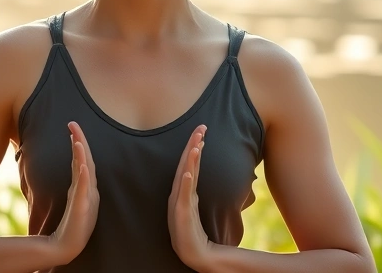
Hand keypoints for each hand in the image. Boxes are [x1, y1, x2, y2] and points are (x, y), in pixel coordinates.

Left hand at [48, 121, 98, 264]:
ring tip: (78, 140)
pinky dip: (84, 176)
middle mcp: (88, 188)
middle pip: (85, 160)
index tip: (72, 125)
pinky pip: (83, 189)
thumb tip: (80, 165)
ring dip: (83, 156)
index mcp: (85, 185)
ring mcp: (86, 197)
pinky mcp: (82, 207)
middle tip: (73, 123)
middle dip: (80, 140)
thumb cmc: (73, 224)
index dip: (79, 141)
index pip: (83, 159)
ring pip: (85, 172)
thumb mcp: (76, 199)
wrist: (68, 244)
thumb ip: (79, 182)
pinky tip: (83, 166)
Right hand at [168, 124, 212, 270]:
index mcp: (184, 190)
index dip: (194, 146)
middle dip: (193, 145)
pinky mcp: (182, 214)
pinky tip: (187, 172)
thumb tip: (191, 172)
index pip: (189, 163)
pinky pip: (183, 196)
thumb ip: (191, 188)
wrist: (195, 253)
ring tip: (196, 145)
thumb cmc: (192, 231)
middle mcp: (180, 193)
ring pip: (185, 177)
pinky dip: (184, 183)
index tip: (201, 130)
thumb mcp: (192, 205)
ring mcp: (180, 203)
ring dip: (190, 160)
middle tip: (201, 127)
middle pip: (187, 165)